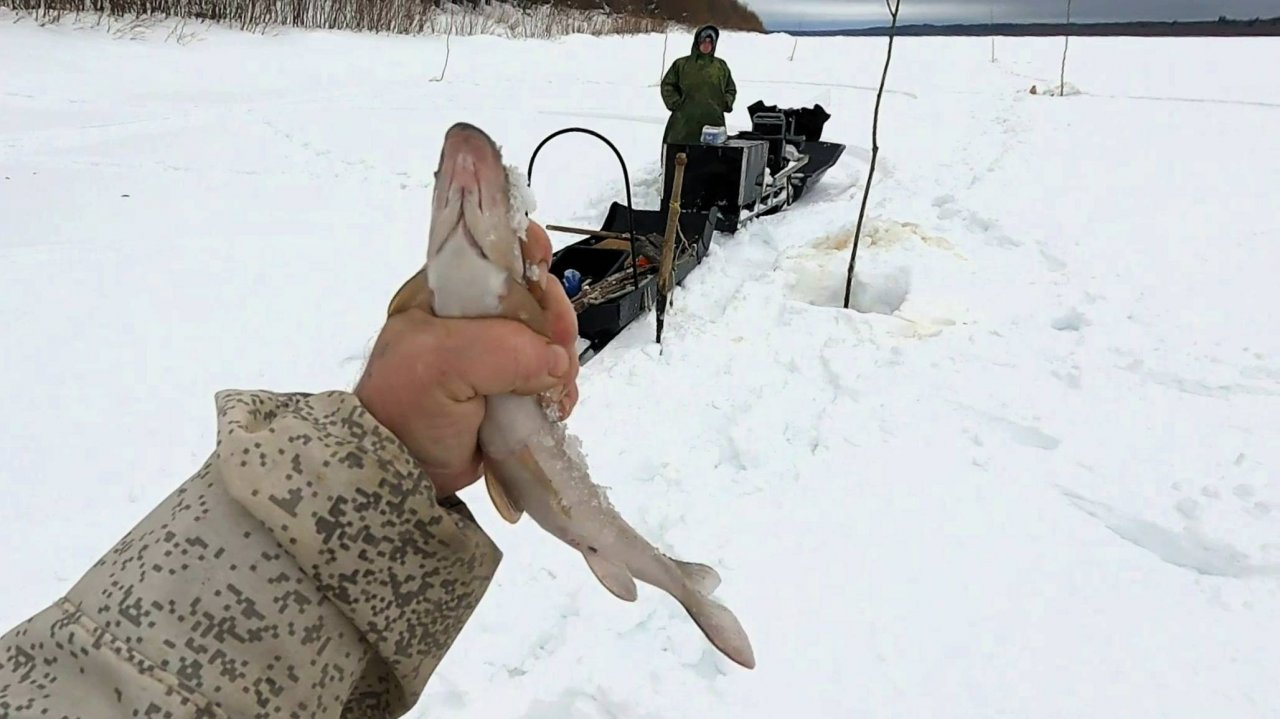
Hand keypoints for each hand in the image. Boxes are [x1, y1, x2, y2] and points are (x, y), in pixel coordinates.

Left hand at [354, 220, 580, 498]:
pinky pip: (551, 378)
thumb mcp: (442, 364)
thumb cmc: (408, 406)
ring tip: (554, 391)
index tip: (544, 266)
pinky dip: (560, 390)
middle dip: (555, 321)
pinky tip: (555, 407)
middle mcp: (474, 319)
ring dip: (562, 362)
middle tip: (558, 349)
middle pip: (536, 299)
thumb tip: (557, 362)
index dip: (524, 252)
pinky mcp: (511, 390)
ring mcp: (495, 356)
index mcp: (446, 295)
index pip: (491, 253)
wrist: (400, 472)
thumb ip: (503, 350)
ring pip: (549, 340)